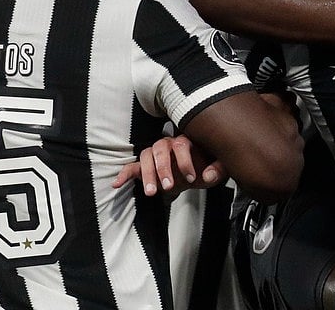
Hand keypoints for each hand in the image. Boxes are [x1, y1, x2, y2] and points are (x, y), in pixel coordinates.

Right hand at [112, 135, 226, 196]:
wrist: (195, 173)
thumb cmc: (207, 167)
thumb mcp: (218, 169)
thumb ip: (218, 170)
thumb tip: (207, 175)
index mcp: (186, 141)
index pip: (182, 144)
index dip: (185, 161)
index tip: (190, 178)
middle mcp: (168, 144)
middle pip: (160, 148)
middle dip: (163, 167)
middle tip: (168, 186)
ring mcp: (155, 154)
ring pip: (146, 156)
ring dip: (147, 174)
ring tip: (152, 193)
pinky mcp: (146, 166)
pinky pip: (132, 167)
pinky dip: (124, 174)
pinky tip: (117, 184)